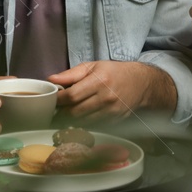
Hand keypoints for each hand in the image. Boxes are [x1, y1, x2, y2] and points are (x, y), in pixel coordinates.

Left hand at [48, 60, 165, 119]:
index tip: (51, 100)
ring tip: (66, 113)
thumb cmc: (113, 72)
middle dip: (62, 112)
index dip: (58, 100)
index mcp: (99, 81)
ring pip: (82, 121)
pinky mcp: (114, 121)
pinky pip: (93, 125)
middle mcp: (106, 97)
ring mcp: (111, 111)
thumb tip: (51, 80)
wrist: (140, 83)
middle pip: (75, 112)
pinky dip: (83, 122)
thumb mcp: (92, 66)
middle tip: (55, 109)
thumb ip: (70, 74)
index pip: (72, 96)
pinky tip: (80, 116)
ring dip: (71, 119)